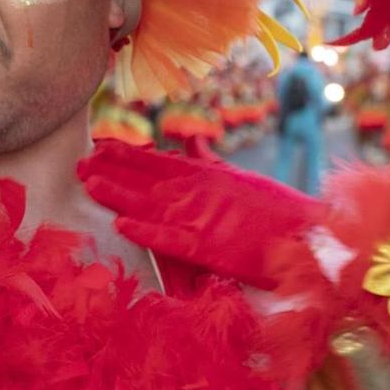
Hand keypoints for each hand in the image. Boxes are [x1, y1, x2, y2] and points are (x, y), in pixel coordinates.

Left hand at [78, 143, 319, 290]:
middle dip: (113, 170)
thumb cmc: (276, 211)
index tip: (98, 147)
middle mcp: (200, 193)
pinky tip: (123, 226)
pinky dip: (148, 232)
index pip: (158, 162)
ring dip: (120, 194)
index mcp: (206, 176)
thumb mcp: (237, 178)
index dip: (127, 155)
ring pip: (151, 204)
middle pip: (147, 179)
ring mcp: (203, 219)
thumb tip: (189, 141)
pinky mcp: (210, 248)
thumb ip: (209, 160)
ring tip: (90, 184)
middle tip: (80, 163)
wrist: (309, 237)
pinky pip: (172, 240)